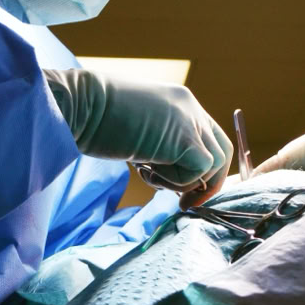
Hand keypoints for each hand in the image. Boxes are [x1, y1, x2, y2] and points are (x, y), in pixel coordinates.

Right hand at [44, 68, 232, 208]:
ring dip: (182, 181)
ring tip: (148, 173)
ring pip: (212, 165)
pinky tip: (147, 170)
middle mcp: (191, 107)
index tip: (185, 189)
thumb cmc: (96, 116)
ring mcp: (191, 121)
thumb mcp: (139, 126)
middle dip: (207, 183)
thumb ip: (160, 141)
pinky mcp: (184, 138)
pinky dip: (177, 181)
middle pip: (222, 152)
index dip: (204, 167)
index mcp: (181, 101)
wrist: (82, 103)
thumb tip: (168, 170)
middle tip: (184, 202)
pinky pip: (200, 171)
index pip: (211, 137)